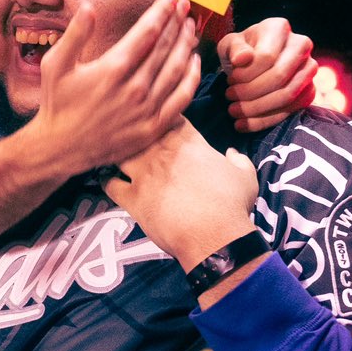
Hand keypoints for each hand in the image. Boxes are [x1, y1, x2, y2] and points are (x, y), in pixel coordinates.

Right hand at [30, 0, 200, 174]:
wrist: (60, 148)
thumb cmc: (57, 103)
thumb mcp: (55, 65)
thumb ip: (74, 35)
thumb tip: (90, 7)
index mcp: (112, 69)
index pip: (148, 31)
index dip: (163, 11)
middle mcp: (134, 88)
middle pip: (166, 46)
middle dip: (177, 22)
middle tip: (185, 5)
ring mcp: (146, 110)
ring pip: (177, 69)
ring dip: (187, 44)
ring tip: (190, 27)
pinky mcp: (153, 127)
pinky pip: (181, 98)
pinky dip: (192, 77)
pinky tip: (194, 61)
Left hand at [103, 119, 258, 272]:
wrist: (215, 235)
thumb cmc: (232, 205)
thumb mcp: (245, 176)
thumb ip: (237, 160)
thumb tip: (231, 153)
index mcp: (188, 142)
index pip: (168, 115)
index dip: (161, 115)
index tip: (158, 120)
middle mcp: (161, 153)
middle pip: (138, 129)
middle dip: (133, 129)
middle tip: (129, 134)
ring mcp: (144, 174)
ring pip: (118, 152)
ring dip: (116, 153)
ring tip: (113, 155)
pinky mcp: (132, 198)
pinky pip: (109, 184)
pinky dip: (107, 182)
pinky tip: (109, 183)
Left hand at [221, 18, 315, 132]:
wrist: (252, 63)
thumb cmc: (240, 51)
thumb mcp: (229, 45)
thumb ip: (234, 49)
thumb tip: (242, 59)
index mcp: (279, 28)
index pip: (266, 57)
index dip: (245, 74)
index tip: (229, 81)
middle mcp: (301, 45)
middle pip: (279, 77)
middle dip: (250, 93)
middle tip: (230, 99)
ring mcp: (309, 68)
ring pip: (288, 95)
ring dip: (257, 109)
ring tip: (234, 112)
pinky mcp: (309, 90)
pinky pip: (292, 110)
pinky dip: (266, 120)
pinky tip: (244, 124)